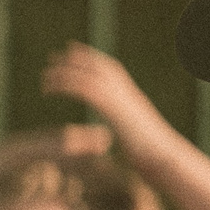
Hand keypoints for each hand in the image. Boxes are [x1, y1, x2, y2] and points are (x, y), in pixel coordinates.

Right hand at [0, 123, 111, 209]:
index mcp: (10, 168)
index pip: (46, 160)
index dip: (71, 157)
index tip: (97, 156)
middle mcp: (9, 156)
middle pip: (51, 147)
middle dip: (78, 143)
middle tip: (107, 138)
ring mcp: (3, 154)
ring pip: (45, 144)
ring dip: (72, 139)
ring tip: (100, 137)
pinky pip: (30, 150)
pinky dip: (52, 145)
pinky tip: (73, 143)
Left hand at [42, 44, 174, 151]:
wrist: (164, 157)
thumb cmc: (154, 154)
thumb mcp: (139, 137)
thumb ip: (129, 129)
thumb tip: (127, 134)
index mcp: (132, 96)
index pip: (110, 69)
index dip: (92, 59)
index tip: (74, 53)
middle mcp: (125, 92)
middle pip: (98, 66)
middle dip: (76, 58)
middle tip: (55, 55)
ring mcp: (119, 98)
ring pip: (87, 76)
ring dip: (64, 72)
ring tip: (45, 75)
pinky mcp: (111, 109)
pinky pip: (84, 89)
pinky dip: (65, 85)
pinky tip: (51, 90)